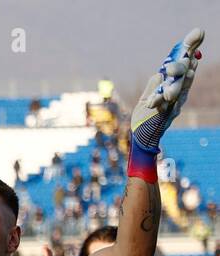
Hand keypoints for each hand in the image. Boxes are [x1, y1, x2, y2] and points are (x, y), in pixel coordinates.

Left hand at [130, 28, 203, 150]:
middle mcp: (177, 92)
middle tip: (179, 56)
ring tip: (169, 70)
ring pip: (177, 89)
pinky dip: (157, 101)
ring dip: (174, 80)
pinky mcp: (162, 116)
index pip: (184, 63)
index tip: (198, 32)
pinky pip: (161, 106)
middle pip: (184, 74)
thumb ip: (155, 84)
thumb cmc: (145, 116)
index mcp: (173, 84)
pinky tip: (152, 99)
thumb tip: (163, 71)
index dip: (191, 48)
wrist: (142, 138)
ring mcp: (172, 104)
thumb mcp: (149, 95)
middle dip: (182, 63)